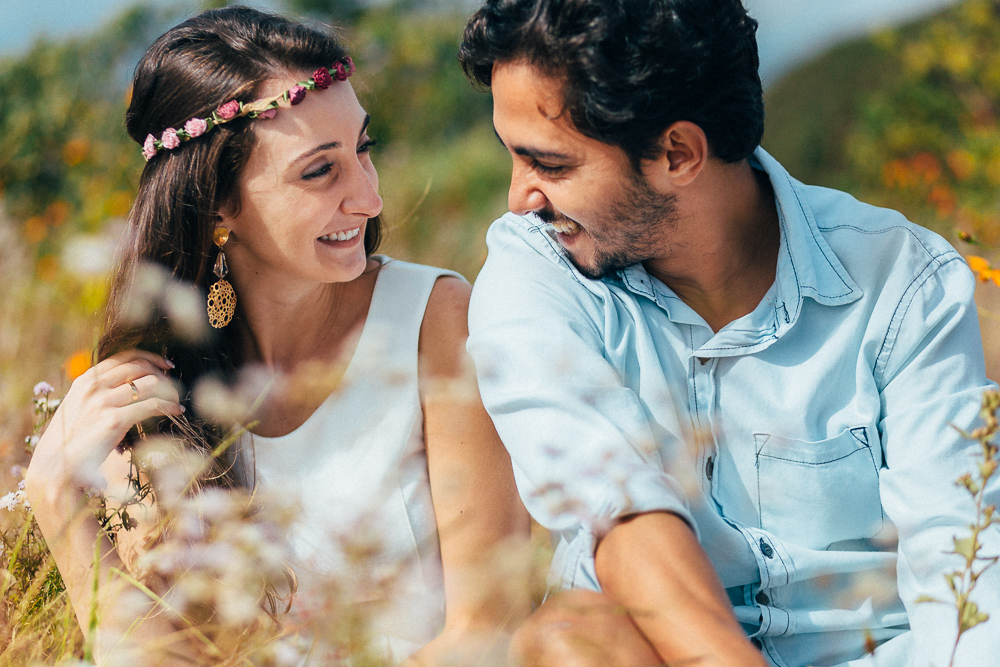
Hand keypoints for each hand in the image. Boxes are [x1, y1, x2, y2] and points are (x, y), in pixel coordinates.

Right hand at [25, 349, 182, 503]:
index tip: (165, 365)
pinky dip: (169, 406)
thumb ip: (98, 392)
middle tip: (173, 387)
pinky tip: (176, 411)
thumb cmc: (71, 439)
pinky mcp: (114, 420)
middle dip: (162, 375)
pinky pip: (153, 405)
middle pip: (140, 367)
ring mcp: (103, 402)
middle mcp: (94, 387)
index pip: (124, 356)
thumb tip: (131, 382)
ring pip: (150, 383)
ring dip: (169, 390)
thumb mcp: (79, 406)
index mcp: (86, 380)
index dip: (150, 358)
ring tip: (176, 401)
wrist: (55, 465)